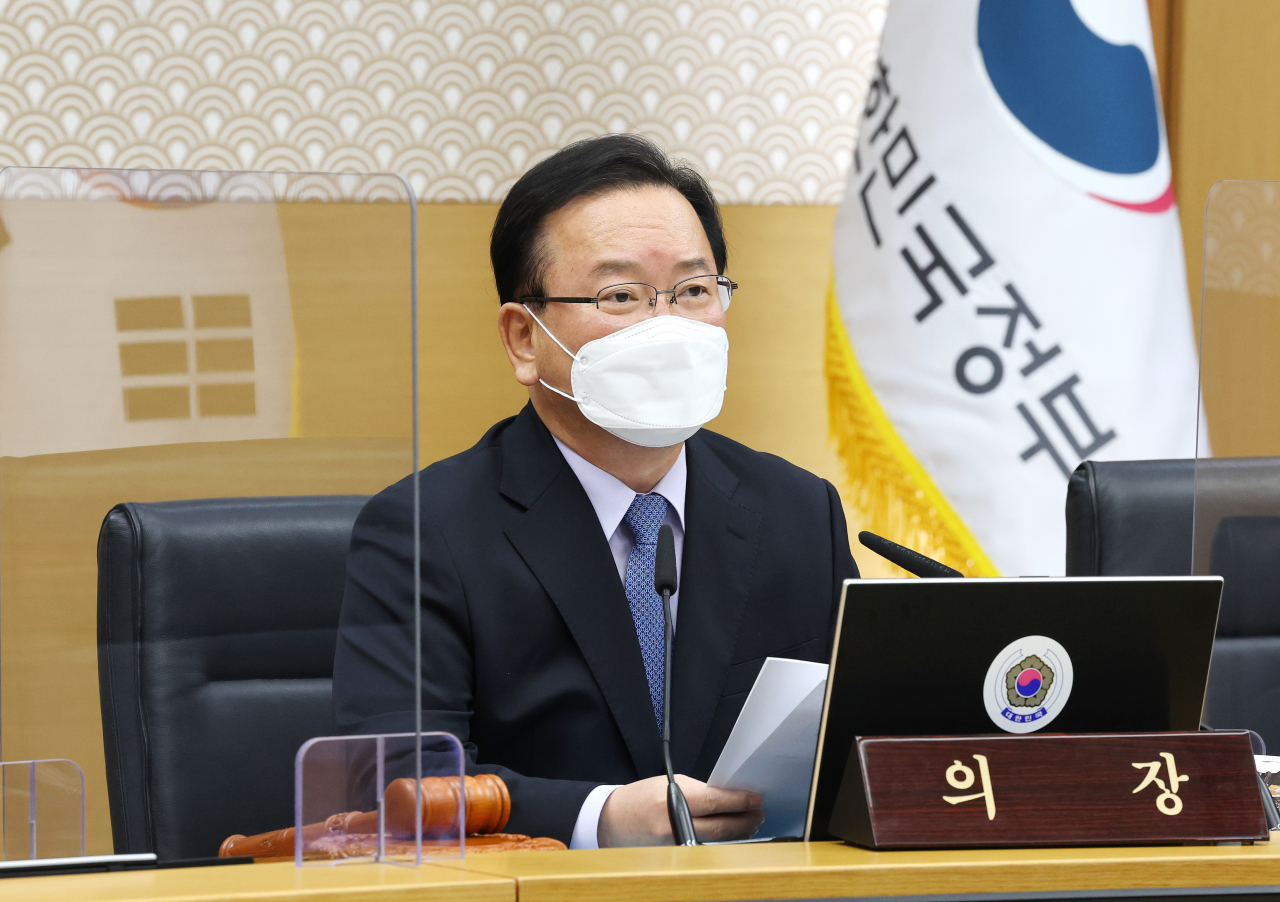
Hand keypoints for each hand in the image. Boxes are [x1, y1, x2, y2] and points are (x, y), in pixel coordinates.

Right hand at [597, 774, 763, 846]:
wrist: (612, 822)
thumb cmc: (639, 799)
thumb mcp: (669, 784)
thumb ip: (698, 791)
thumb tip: (728, 798)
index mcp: (672, 799)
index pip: (715, 801)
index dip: (739, 801)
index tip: (755, 799)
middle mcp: (673, 825)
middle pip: (720, 827)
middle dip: (745, 820)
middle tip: (758, 813)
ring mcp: (674, 845)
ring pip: (716, 842)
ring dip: (736, 833)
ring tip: (749, 823)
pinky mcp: (674, 858)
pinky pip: (704, 849)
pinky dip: (720, 843)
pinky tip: (730, 836)